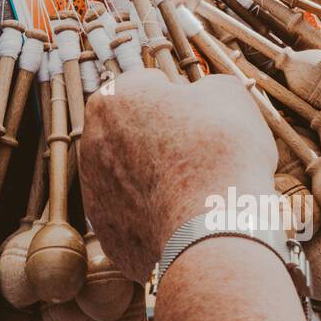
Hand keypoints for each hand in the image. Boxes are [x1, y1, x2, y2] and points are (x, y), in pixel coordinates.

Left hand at [80, 70, 277, 281]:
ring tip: (197, 193)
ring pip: (132, 177)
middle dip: (163, 140)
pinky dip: (158, 217)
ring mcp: (95, 193)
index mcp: (114, 98)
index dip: (185, 100)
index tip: (207, 121)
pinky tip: (186, 222)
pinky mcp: (108, 234)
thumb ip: (206, 88)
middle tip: (202, 156)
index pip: (152, 86)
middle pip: (136, 133)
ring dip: (158, 179)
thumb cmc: (222, 153)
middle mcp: (92, 143)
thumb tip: (205, 98)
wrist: (216, 230)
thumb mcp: (228, 95)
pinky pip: (137, 218)